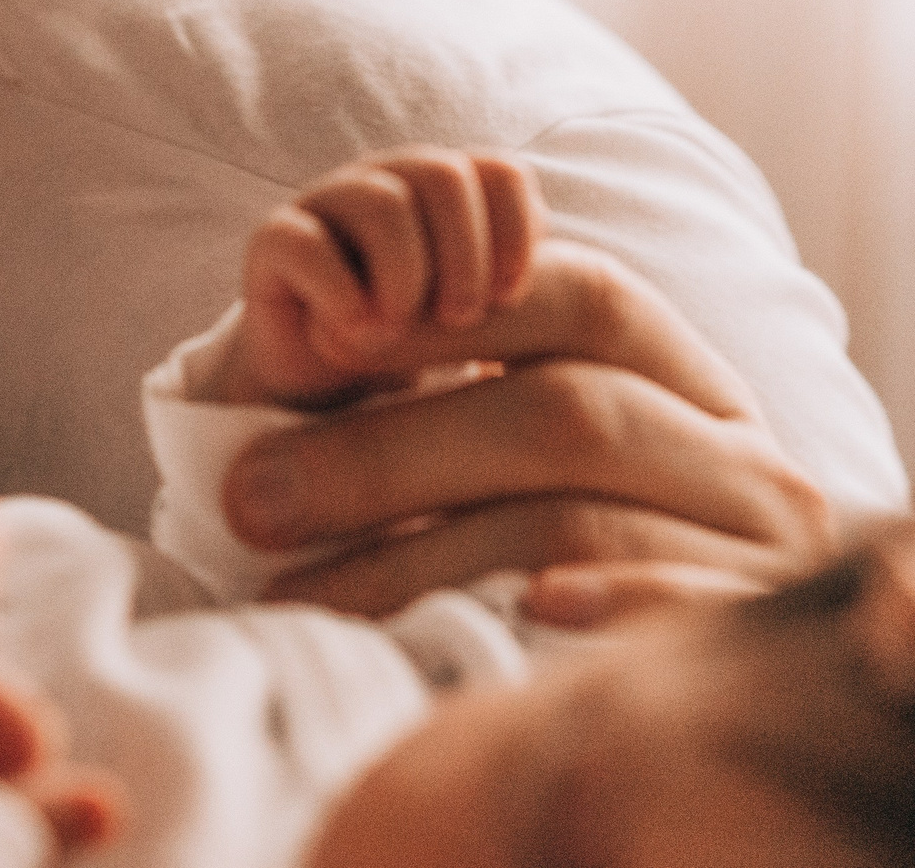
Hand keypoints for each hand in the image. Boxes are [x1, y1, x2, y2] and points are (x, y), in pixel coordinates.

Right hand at [222, 149, 540, 407]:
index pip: (500, 172)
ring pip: (381, 202)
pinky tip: (357, 335)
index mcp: (446, 193)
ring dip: (406, 275)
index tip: (510, 299)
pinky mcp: (272, 242)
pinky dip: (341, 293)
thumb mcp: (485, 323)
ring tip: (402, 332)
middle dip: (463, 255)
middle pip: (443, 174)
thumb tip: (568, 284)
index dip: (515, 232)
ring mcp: (325, 205)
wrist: (329, 392)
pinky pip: (305, 241)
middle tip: (460, 319)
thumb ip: (519, 290)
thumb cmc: (418, 353)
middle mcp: (387, 182)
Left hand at [225, 236, 834, 614]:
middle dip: (387, 453)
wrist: (737, 715)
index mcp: (686, 381)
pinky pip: (675, 618)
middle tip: (251, 500)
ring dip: (416, 559)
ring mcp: (762, 548)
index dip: (450, 315)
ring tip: (292, 599)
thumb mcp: (538, 469)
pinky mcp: (753, 644)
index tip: (324, 341)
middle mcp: (737, 452)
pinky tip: (509, 617)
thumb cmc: (587, 559)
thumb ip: (465, 403)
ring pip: (576, 523)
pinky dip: (594, 607)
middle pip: (560, 414)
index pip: (583, 297)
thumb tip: (294, 401)